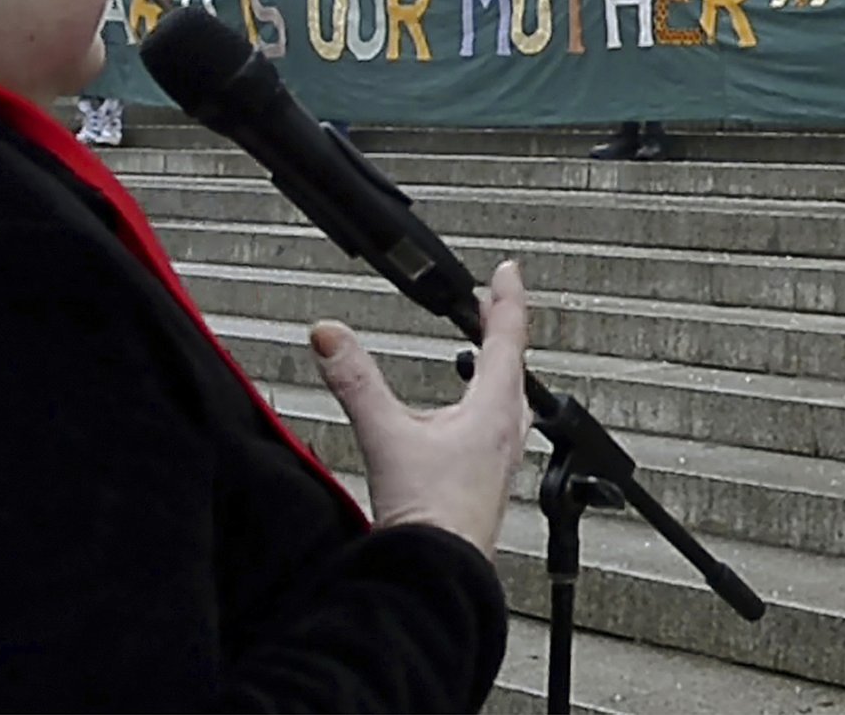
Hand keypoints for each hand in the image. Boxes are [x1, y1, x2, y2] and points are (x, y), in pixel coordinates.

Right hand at [310, 260, 531, 560]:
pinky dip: (485, 406)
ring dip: (497, 371)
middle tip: (492, 305)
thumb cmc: (431, 514)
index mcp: (495, 410)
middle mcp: (506, 431)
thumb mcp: (386, 435)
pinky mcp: (485, 482)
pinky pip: (495, 429)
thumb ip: (355, 381)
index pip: (508, 337)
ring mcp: (499, 458)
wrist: (439, 573)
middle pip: (514, 366)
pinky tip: (461, 423)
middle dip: (502, 330)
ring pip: (509, 400)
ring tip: (481, 357)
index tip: (507, 270)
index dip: (506, 298)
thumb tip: (329, 335)